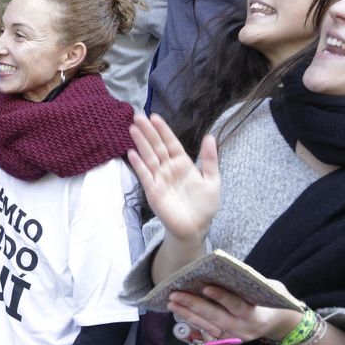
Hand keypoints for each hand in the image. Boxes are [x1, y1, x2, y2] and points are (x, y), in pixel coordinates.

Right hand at [127, 114, 219, 242]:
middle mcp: (169, 168)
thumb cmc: (204, 206)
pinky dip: (138, 164)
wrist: (195, 228)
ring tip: (133, 128)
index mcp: (183, 164)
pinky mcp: (153, 191)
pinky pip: (144, 175)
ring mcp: (159, 179)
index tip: (155, 117)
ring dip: (141, 143)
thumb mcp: (212, 180)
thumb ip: (210, 159)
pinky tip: (131, 152)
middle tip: (138, 116)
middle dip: (148, 131)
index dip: (163, 130)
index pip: (171, 143)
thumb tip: (210, 136)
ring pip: (149, 157)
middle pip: (157, 146)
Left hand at [168, 284, 301, 344]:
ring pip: (208, 328)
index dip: (221, 297)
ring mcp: (235, 338)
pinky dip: (193, 326)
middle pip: (216, 318)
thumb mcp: (269, 289)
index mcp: (257, 316)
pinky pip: (208, 337)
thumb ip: (249, 284)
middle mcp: (244, 330)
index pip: (237, 306)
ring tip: (172, 303)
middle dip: (193, 305)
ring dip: (188, 315)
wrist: (281, 322)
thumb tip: (222, 271)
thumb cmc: (272, 298)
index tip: (205, 287)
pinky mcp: (228, 342)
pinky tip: (181, 316)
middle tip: (175, 294)